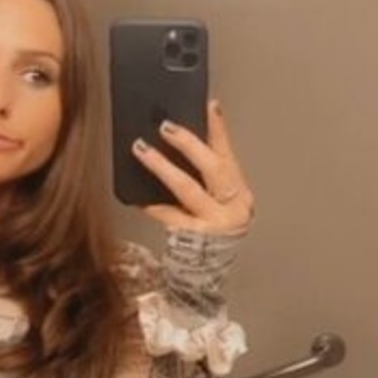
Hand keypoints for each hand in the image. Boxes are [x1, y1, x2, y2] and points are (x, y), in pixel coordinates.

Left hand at [132, 99, 255, 233]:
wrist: (208, 272)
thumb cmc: (212, 233)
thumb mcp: (218, 203)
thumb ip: (205, 178)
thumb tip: (176, 142)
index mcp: (240, 194)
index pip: (228, 154)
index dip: (219, 129)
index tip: (211, 105)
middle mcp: (232, 208)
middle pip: (211, 168)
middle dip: (189, 144)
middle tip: (166, 127)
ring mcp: (214, 223)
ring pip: (187, 188)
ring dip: (162, 166)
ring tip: (142, 148)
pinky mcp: (194, 237)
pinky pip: (169, 215)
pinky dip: (152, 204)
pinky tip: (137, 194)